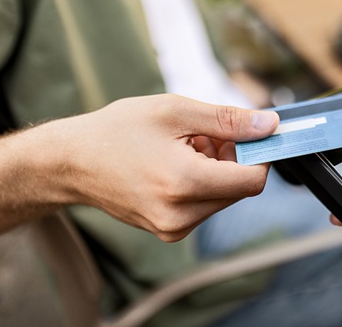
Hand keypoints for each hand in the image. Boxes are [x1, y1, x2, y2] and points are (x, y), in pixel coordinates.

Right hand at [0, 94, 278, 240]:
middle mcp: (181, 214)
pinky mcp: (169, 230)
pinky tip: (178, 163)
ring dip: (218, 169)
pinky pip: (205, 205)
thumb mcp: (176, 111)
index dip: (261, 155)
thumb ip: (228, 120)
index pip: (253, 181)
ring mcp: (174, 227)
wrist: (72, 162)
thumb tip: (269, 125)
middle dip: (234, 158)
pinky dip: (203, 182)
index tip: (254, 135)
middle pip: (239, 188)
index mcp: (185, 183)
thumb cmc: (118, 131)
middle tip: (206, 134)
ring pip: (223, 196)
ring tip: (186, 146)